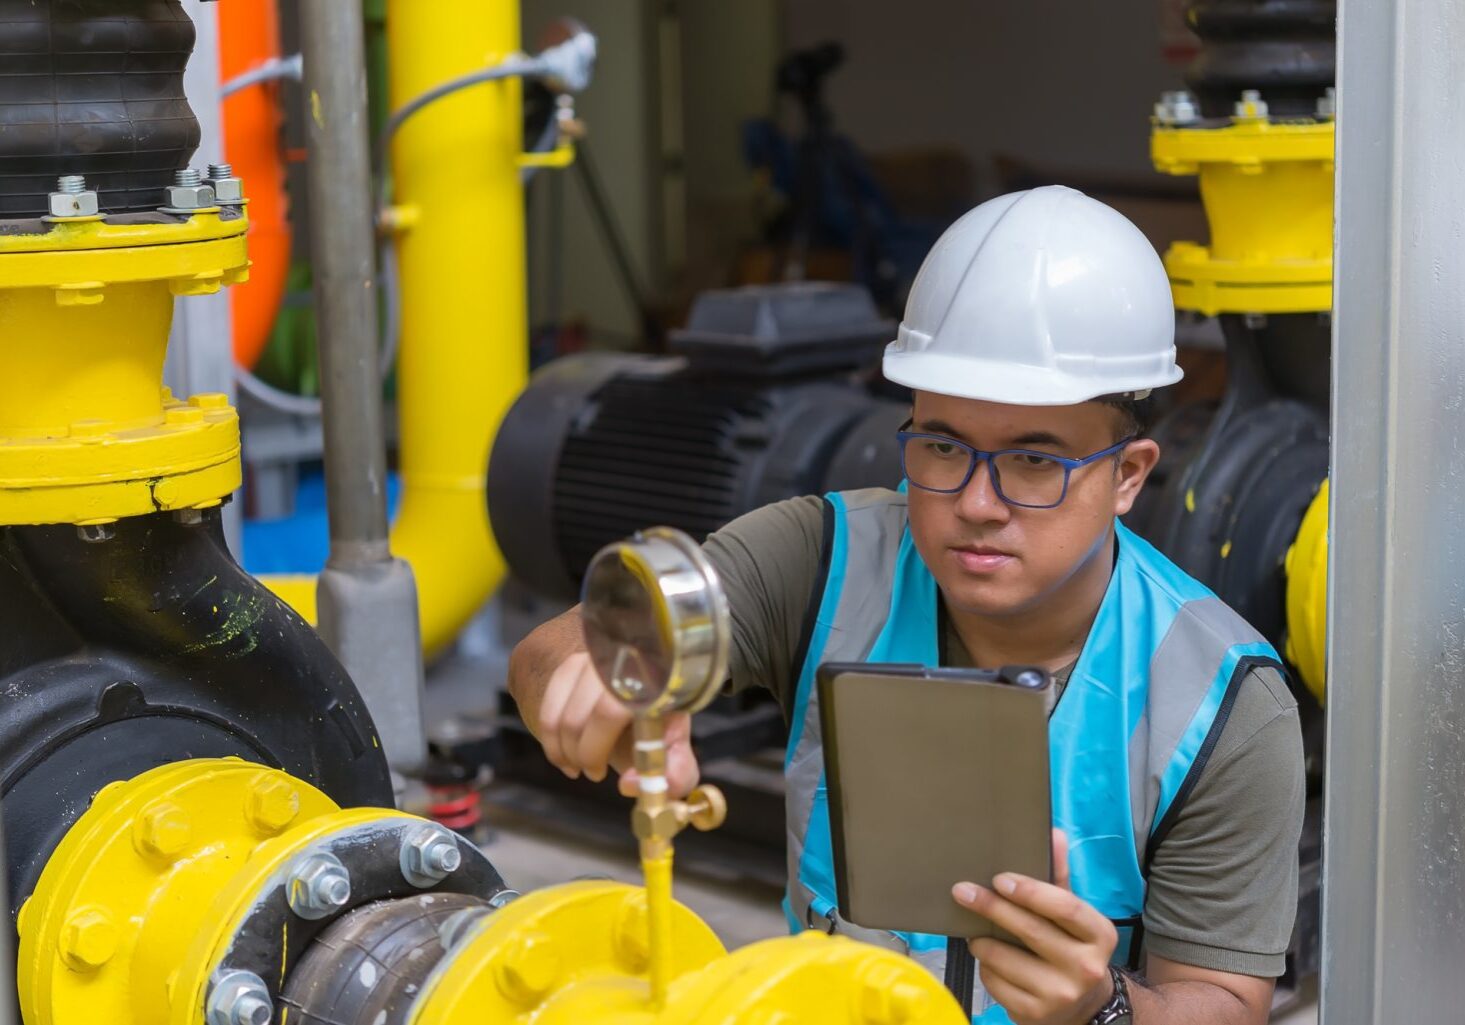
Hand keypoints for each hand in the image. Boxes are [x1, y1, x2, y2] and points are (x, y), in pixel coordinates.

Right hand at [534, 651, 700, 796]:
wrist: (645, 697)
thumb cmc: (661, 727)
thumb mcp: (678, 752)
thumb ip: (674, 775)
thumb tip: (629, 783)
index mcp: (652, 683)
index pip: (609, 712)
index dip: (595, 749)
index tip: (600, 775)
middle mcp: (621, 663)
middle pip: (579, 715)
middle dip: (580, 753)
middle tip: (593, 773)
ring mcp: (595, 659)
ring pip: (560, 710)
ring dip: (561, 747)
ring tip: (576, 767)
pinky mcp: (573, 664)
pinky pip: (549, 701)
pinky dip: (549, 734)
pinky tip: (561, 754)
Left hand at [952, 829, 1117, 1024]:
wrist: (1086, 1006)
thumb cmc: (1072, 947)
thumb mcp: (1074, 914)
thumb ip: (1059, 876)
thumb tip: (1053, 832)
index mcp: (1099, 934)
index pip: (1065, 907)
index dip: (1030, 891)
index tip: (999, 879)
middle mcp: (1086, 967)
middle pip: (1031, 930)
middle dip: (992, 908)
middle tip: (963, 891)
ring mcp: (1061, 995)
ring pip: (1004, 958)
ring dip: (982, 941)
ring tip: (976, 931)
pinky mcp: (1035, 1015)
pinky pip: (994, 983)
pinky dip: (985, 967)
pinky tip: (989, 960)